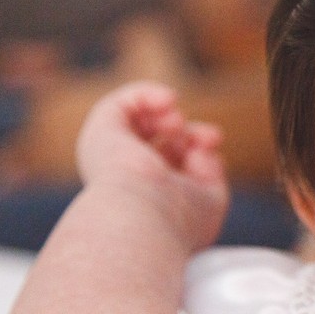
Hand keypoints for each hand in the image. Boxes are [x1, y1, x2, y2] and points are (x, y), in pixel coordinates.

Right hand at [76, 81, 228, 249]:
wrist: (143, 217)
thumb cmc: (177, 220)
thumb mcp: (208, 199)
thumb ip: (210, 172)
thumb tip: (201, 149)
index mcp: (147, 200)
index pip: (172, 164)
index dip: (198, 148)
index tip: (214, 144)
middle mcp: (124, 180)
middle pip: (157, 142)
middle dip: (188, 132)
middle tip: (209, 137)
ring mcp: (109, 156)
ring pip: (137, 121)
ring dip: (167, 113)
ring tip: (178, 124)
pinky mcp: (100, 133)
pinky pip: (120, 103)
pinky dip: (147, 94)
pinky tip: (169, 100)